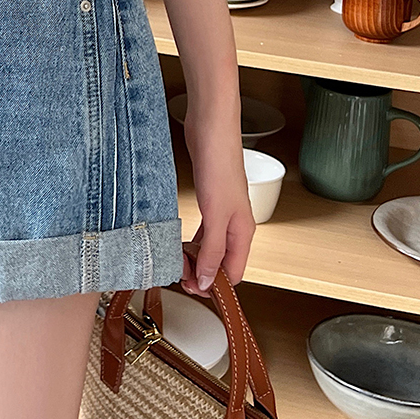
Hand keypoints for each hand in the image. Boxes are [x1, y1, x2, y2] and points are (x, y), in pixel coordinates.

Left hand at [180, 109, 255, 297]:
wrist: (211, 129)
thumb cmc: (219, 165)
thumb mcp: (215, 214)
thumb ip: (212, 250)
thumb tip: (206, 282)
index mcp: (243, 231)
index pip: (233, 273)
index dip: (214, 287)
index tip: (191, 289)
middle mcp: (235, 224)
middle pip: (222, 262)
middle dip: (201, 273)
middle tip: (177, 275)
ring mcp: (222, 212)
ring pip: (211, 247)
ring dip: (195, 258)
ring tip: (176, 262)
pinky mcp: (209, 200)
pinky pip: (203, 231)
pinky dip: (192, 241)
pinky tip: (180, 242)